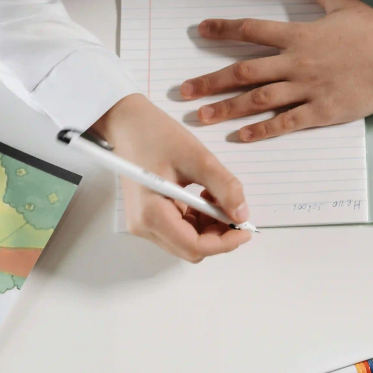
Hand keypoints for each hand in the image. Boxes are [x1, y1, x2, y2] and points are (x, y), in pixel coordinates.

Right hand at [90, 94, 251, 261]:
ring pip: (188, 242)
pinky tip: (204, 197)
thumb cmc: (154, 135)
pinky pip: (180, 230)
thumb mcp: (197, 158)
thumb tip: (241, 215)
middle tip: (235, 211)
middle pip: (191, 249)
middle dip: (219, 235)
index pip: (194, 246)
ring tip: (216, 196)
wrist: (127, 124)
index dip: (225, 243)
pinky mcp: (148, 217)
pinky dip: (199, 219)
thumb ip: (224, 187)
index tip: (245, 230)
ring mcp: (144, 223)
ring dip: (210, 226)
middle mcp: (144, 226)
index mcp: (151, 214)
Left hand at [181, 0, 372, 141]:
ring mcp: (308, 88)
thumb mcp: (342, 4)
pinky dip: (262, 130)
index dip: (224, 30)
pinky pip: (286, 122)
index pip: (252, 30)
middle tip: (185, 90)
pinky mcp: (322, 111)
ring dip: (228, 108)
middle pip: (244, 71)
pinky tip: (242, 136)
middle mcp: (297, 62)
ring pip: (259, 99)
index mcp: (299, 36)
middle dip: (212, 80)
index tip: (201, 31)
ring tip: (203, 116)